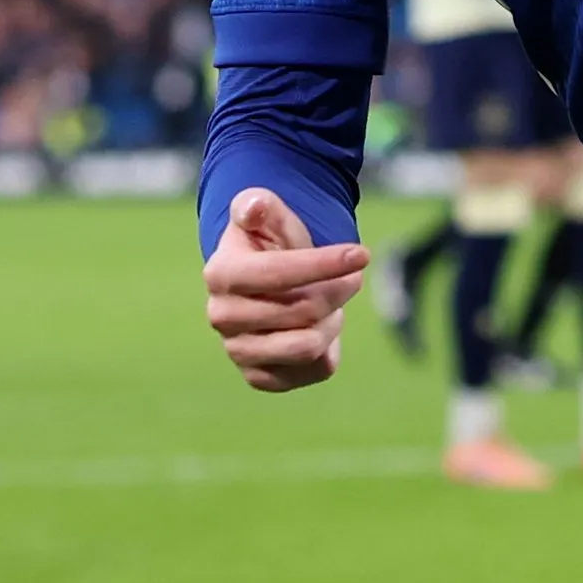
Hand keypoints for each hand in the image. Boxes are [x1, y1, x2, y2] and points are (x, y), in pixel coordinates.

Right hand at [204, 186, 366, 392]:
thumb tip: (253, 208)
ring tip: (331, 304)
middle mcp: (222, 317)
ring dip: (333, 320)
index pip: (277, 273)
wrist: (265, 285)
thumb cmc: (269, 244)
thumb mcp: (266, 214)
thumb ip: (259, 204)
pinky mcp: (261, 378)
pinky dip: (330, 348)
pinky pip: (315, 370)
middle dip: (337, 290)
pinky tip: (320, 328)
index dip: (323, 264)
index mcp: (221, 274)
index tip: (361, 254)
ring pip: (310, 345)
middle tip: (350, 277)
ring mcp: (239, 352)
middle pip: (302, 310)